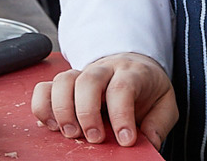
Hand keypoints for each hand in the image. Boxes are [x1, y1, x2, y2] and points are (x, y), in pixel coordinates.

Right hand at [32, 52, 175, 150]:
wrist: (133, 64)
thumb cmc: (147, 88)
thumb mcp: (164, 103)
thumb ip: (159, 123)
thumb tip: (149, 142)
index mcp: (132, 73)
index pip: (123, 88)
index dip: (121, 115)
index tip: (125, 140)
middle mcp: (104, 69)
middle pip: (89, 80)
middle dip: (88, 113)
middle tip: (94, 138)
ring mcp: (82, 73)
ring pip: (63, 80)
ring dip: (62, 110)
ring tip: (70, 133)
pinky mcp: (65, 83)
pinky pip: (44, 87)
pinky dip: (43, 107)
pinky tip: (52, 125)